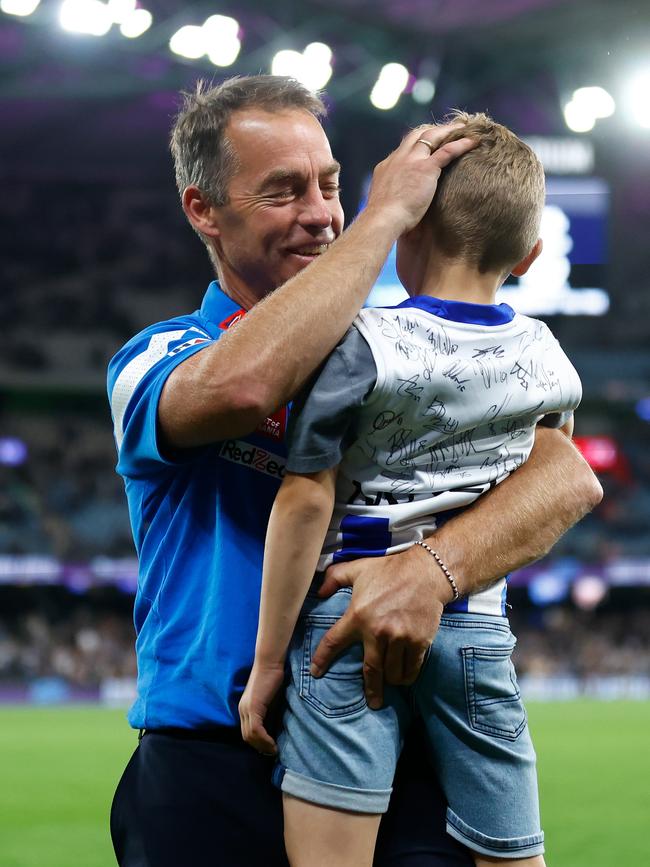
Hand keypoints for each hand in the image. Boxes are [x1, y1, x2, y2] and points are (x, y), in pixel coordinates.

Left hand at [238, 661, 284, 754]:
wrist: (270, 662)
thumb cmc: (274, 677)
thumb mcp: (271, 700)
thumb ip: (270, 712)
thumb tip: (276, 727)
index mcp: (246, 708)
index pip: (247, 732)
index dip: (258, 743)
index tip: (270, 748)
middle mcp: (243, 709)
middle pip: (247, 737)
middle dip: (259, 747)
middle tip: (272, 753)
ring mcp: (247, 708)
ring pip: (250, 736)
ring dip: (262, 746)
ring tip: (274, 750)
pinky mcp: (253, 706)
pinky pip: (256, 730)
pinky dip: (264, 739)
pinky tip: (273, 744)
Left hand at [310, 546, 453, 708]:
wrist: (427, 572)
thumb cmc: (390, 570)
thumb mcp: (358, 568)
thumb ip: (335, 577)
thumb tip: (319, 592)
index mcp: (358, 615)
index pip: (334, 642)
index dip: (322, 659)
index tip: (316, 673)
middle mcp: (377, 631)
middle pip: (370, 670)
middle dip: (371, 690)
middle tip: (372, 703)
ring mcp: (399, 638)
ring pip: (392, 672)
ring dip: (391, 680)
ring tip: (391, 682)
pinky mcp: (418, 642)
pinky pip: (411, 668)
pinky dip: (408, 676)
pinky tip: (406, 677)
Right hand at [365, 123, 476, 235]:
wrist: (382, 220)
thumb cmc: (383, 220)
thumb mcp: (384, 203)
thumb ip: (392, 198)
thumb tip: (397, 207)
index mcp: (387, 167)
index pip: (403, 148)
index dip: (416, 144)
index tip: (427, 145)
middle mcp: (398, 158)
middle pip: (416, 135)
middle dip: (432, 130)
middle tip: (447, 130)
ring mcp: (412, 161)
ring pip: (431, 136)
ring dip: (448, 130)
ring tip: (463, 128)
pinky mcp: (426, 168)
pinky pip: (447, 151)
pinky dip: (461, 144)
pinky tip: (473, 142)